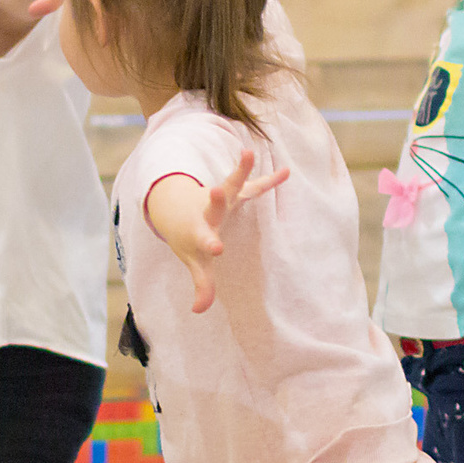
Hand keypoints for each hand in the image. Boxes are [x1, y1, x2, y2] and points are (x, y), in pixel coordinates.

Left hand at [147, 150, 289, 313]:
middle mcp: (210, 211)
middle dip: (216, 198)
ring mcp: (221, 198)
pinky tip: (287, 172)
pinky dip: (269, 180)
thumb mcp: (194, 260)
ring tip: (248, 153)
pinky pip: (254, 186)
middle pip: (214, 203)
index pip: (204, 238)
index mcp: (200, 231)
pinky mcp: (234, 192)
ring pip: (231, 183)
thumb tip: (199, 310)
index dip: (209, 243)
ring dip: (240, 169)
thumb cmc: (188, 239)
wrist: (176, 208)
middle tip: (215, 190)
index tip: (216, 248)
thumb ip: (201, 284)